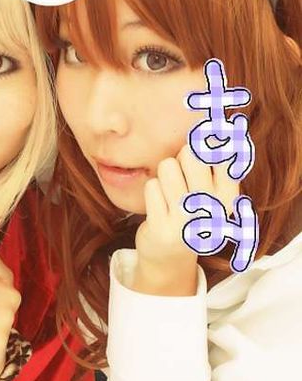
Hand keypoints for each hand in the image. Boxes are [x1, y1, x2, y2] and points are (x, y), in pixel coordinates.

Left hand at [134, 145, 238, 295]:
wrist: (170, 258)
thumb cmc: (189, 213)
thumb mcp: (210, 192)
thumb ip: (214, 160)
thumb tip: (216, 122)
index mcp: (229, 196)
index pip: (224, 153)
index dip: (211, 140)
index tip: (206, 136)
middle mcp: (213, 208)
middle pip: (191, 153)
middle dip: (181, 157)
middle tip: (182, 175)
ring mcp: (187, 219)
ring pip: (167, 166)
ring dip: (163, 175)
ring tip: (169, 193)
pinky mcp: (163, 228)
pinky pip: (151, 186)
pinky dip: (152, 192)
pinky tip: (159, 207)